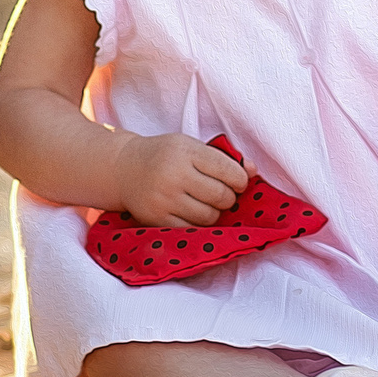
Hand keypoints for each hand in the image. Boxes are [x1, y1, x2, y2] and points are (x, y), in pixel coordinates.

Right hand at [113, 132, 247, 226]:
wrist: (124, 169)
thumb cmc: (164, 155)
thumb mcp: (191, 147)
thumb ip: (222, 158)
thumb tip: (253, 171)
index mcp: (185, 152)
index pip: (228, 170)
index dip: (240, 180)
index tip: (239, 181)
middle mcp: (174, 175)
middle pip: (221, 196)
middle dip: (229, 197)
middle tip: (223, 194)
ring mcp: (164, 199)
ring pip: (209, 216)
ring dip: (215, 212)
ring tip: (207, 203)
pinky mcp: (157, 219)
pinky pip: (191, 229)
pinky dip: (198, 223)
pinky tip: (193, 212)